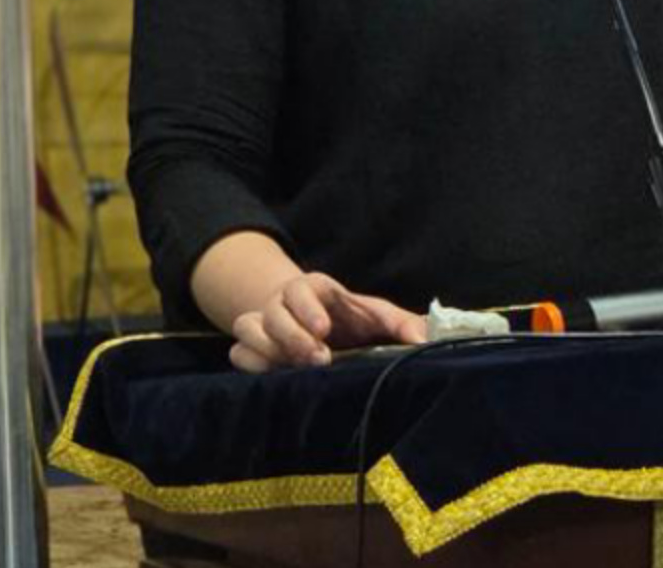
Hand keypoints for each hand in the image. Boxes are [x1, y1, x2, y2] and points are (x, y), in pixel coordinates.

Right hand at [228, 272, 426, 373]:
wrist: (317, 322)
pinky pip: (237, 352)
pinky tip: (271, 375)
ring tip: (294, 370)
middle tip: (319, 360)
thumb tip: (425, 339)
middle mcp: (284, 302)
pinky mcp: (252, 347)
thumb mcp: (377, 316)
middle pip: (274, 312)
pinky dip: (250, 362)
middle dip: (292, 337)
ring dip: (268, 350)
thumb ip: (401, 324)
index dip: (308, 307)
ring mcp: (264, 323)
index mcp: (317, 289)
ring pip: (247, 327)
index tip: (323, 330)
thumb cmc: (352, 319)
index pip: (304, 289)